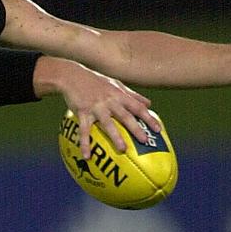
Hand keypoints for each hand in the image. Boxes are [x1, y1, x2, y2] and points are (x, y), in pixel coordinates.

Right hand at [34, 57, 160, 158]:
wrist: (72, 76)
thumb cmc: (96, 81)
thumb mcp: (116, 85)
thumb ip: (132, 95)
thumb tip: (149, 104)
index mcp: (119, 95)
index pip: (138, 107)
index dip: (149, 118)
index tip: (158, 130)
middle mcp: (110, 101)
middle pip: (126, 116)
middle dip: (136, 128)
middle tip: (145, 140)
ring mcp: (96, 107)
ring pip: (107, 124)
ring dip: (115, 137)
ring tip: (122, 149)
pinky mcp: (82, 112)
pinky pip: (84, 131)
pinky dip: (85, 143)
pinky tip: (87, 156)